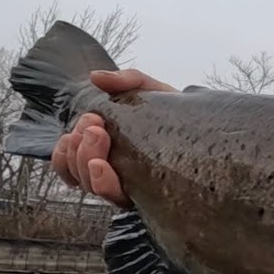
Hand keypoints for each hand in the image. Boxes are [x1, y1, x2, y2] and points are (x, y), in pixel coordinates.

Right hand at [51, 69, 176, 207]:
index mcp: (104, 150)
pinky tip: (104, 168)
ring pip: (89, 184)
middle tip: (95, 128)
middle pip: (76, 171)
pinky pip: (113, 197)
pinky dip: (101, 182)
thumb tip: (96, 77)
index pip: (68, 158)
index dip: (67, 146)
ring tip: (100, 138)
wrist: (207, 129)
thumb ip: (126, 80)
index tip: (90, 120)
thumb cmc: (173, 114)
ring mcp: (126, 184)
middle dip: (79, 147)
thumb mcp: (150, 90)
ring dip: (86, 161)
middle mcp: (111, 171)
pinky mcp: (144, 196)